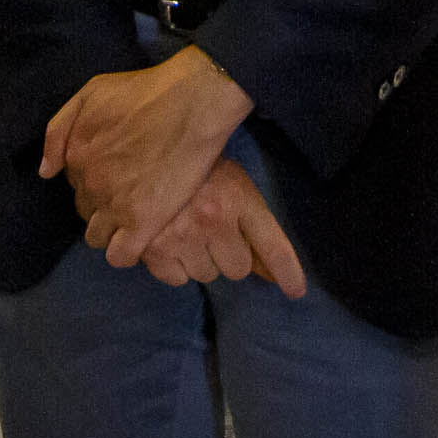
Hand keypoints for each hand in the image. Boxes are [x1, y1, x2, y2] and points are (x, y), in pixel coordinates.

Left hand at [39, 47, 251, 267]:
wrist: (190, 103)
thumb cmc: (144, 91)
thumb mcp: (91, 93)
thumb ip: (60, 129)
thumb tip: (46, 170)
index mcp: (75, 155)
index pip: (74, 182)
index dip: (96, 178)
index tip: (117, 172)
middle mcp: (89, 184)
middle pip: (85, 209)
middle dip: (102, 203)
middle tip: (131, 191)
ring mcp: (114, 206)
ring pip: (97, 237)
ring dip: (111, 229)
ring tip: (135, 217)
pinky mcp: (141, 224)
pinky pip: (119, 255)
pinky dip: (125, 251)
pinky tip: (140, 237)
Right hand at [125, 158, 308, 296]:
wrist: (142, 146)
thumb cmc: (193, 163)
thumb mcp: (231, 181)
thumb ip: (249, 222)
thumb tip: (270, 271)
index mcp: (238, 198)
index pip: (272, 246)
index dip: (287, 272)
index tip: (295, 290)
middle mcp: (214, 220)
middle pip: (238, 268)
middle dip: (229, 255)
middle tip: (213, 233)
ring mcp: (183, 236)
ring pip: (206, 274)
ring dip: (200, 260)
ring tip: (187, 232)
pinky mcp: (153, 249)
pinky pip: (177, 279)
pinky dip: (174, 267)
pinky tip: (168, 243)